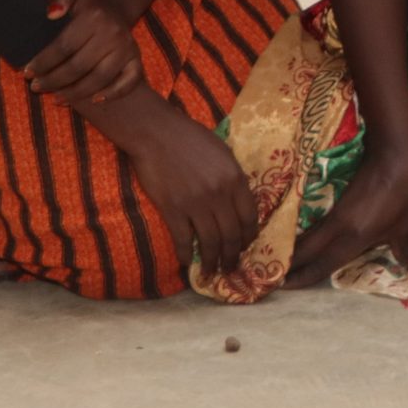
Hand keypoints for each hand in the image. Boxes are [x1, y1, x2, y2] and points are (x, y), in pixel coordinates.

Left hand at [25, 0, 142, 104]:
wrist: (113, 7)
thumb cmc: (83, 6)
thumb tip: (52, 13)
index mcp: (94, 17)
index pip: (63, 46)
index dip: (43, 62)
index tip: (27, 72)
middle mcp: (113, 33)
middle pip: (78, 66)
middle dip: (53, 81)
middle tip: (36, 88)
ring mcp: (127, 48)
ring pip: (99, 79)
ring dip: (75, 93)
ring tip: (56, 98)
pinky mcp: (136, 59)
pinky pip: (129, 81)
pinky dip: (113, 93)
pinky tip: (94, 100)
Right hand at [112, 103, 259, 278]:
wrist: (158, 134)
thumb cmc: (192, 138)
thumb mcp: (224, 153)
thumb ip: (233, 178)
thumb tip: (237, 203)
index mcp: (235, 179)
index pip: (250, 216)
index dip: (250, 236)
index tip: (247, 246)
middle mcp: (219, 194)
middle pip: (231, 234)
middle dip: (232, 256)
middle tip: (231, 268)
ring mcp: (196, 203)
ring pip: (210, 242)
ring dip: (212, 261)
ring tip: (212, 273)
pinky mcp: (172, 209)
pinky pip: (183, 239)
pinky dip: (185, 254)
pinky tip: (186, 263)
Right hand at [286, 141, 407, 286]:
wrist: (392, 154)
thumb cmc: (403, 192)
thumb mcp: (407, 225)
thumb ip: (407, 250)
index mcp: (354, 239)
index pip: (323, 265)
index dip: (303, 277)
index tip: (283, 287)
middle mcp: (337, 229)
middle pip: (305, 252)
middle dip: (288, 267)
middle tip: (271, 279)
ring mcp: (334, 214)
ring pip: (307, 238)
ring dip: (293, 251)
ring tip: (279, 263)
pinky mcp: (335, 202)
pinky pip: (314, 226)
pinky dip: (304, 236)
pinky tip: (298, 240)